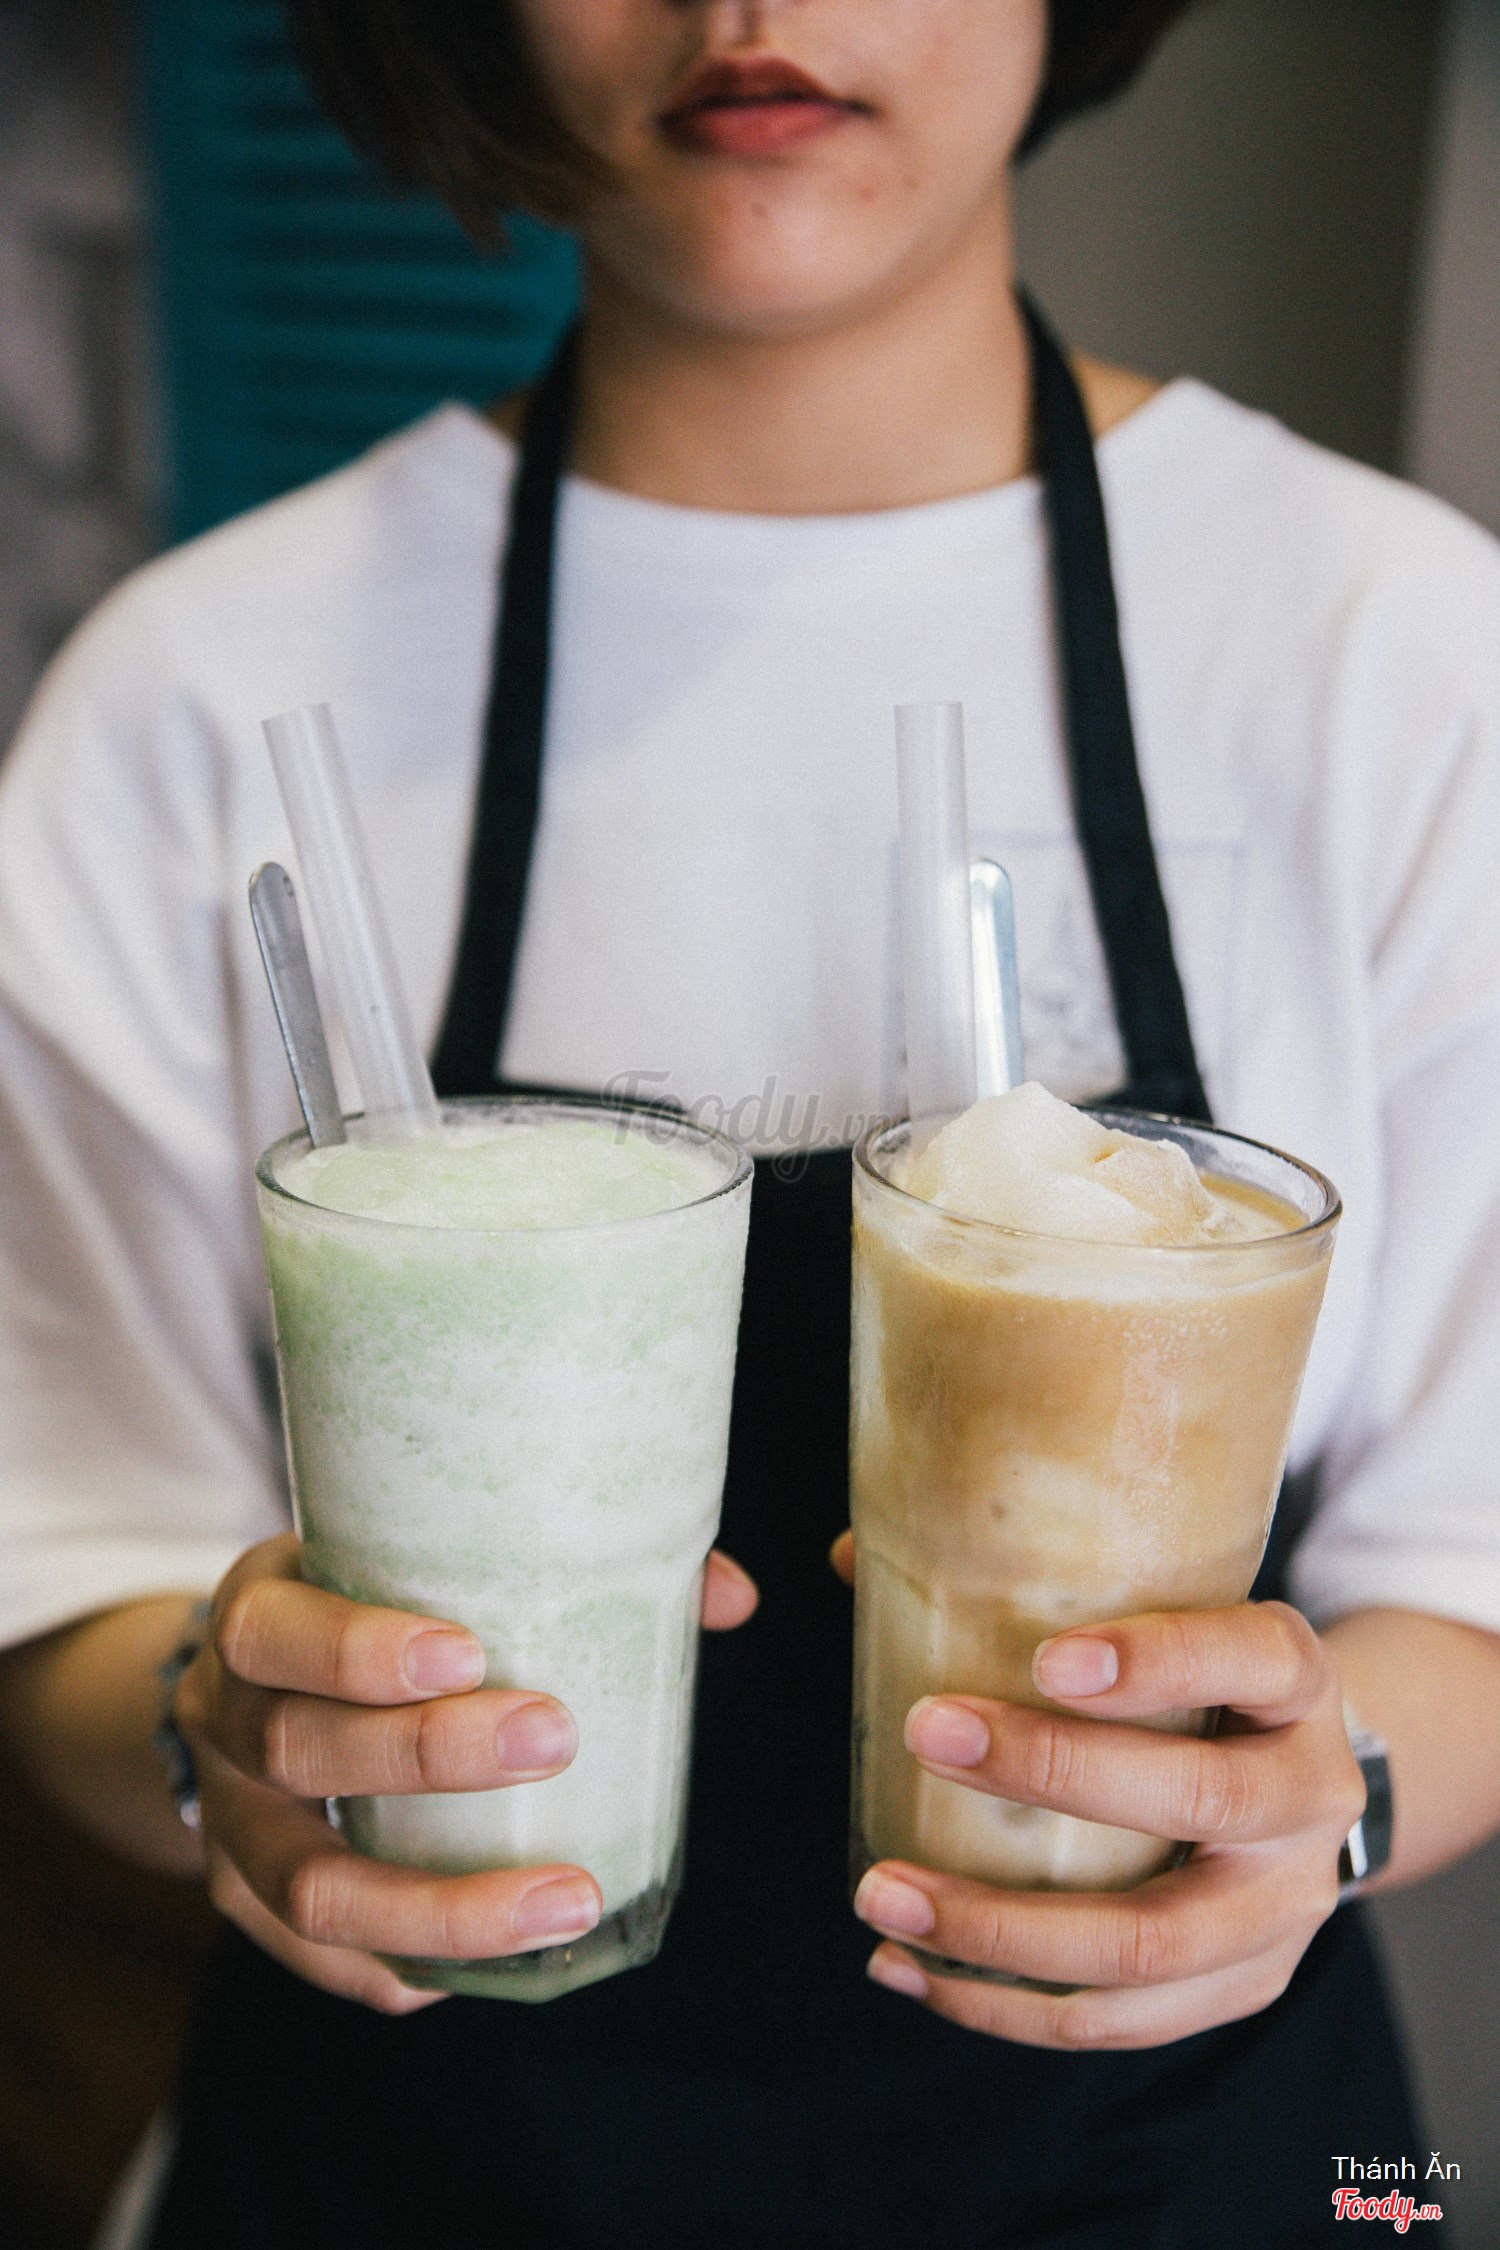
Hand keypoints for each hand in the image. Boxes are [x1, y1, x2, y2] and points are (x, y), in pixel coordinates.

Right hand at [177, 1532, 756, 2013]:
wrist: (248, 1680)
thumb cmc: (368, 1608)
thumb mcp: (416, 1565)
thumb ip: (564, 1569)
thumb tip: (729, 1596)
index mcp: (257, 1614)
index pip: (273, 1631)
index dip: (356, 1649)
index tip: (468, 1651)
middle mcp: (220, 1721)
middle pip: (296, 1748)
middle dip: (427, 1753)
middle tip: (553, 1738)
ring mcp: (227, 1825)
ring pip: (307, 1885)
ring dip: (438, 1904)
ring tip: (567, 1901)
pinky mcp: (246, 1904)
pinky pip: (317, 1961)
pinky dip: (401, 1967)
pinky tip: (490, 1970)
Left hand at [836, 1544, 1362, 2048]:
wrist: (1302, 1777)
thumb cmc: (1197, 1675)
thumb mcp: (1166, 1609)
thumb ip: (1031, 1579)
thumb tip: (855, 1558)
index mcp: (1296, 1677)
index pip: (1251, 1658)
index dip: (1159, 1662)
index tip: (1048, 1659)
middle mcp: (1312, 1794)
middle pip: (1201, 1800)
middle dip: (1051, 1771)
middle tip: (926, 1732)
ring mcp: (1284, 1908)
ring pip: (1150, 1942)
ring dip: (1000, 1927)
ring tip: (882, 1893)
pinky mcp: (1242, 1987)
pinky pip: (1120, 2021)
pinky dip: (1005, 2005)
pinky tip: (909, 1968)